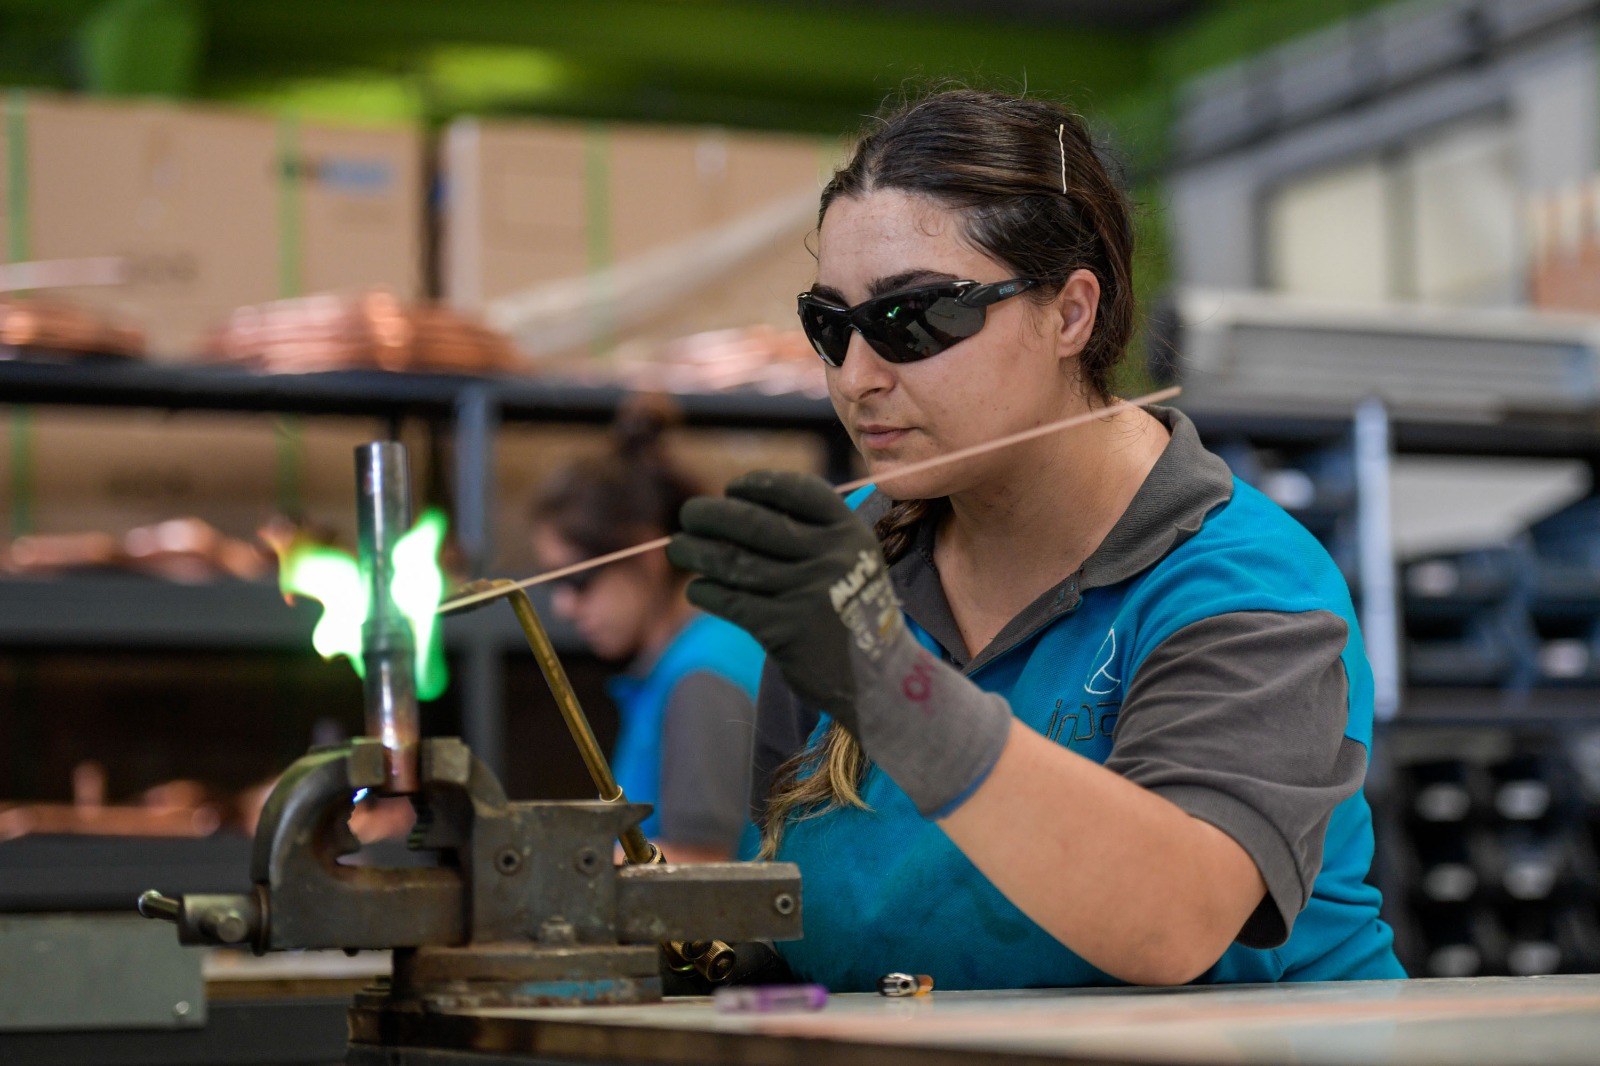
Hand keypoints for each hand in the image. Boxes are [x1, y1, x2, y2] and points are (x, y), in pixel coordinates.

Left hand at [667, 471, 1011, 817]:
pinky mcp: (785, 629)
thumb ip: (810, 533)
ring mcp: (807, 592)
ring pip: (734, 562)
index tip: (732, 489)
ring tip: (678, 549)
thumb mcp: (852, 559)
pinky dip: (706, 592)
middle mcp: (830, 557)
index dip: (758, 485)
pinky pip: (731, 601)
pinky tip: (697, 589)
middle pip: (754, 523)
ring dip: (696, 552)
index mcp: (849, 532)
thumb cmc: (852, 611)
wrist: (880, 677)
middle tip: (689, 514)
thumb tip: (734, 509)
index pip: (796, 490)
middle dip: (712, 514)